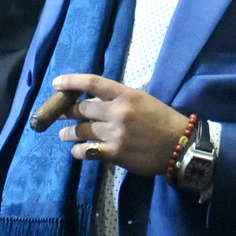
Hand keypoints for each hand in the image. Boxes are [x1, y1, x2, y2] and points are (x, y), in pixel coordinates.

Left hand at [54, 73, 187, 175]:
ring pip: (82, 130)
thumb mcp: (139, 99)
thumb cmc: (160, 118)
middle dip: (66, 111)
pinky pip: (88, 151)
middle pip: (82, 108)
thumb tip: (91, 101)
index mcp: (124, 94)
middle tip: (57, 113)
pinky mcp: (115, 153)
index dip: (71, 82)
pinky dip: (78, 150)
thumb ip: (116, 99)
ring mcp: (115, 133)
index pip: (92, 83)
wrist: (178, 144)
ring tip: (63, 134)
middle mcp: (117, 111)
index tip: (56, 84)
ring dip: (68, 133)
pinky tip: (75, 150)